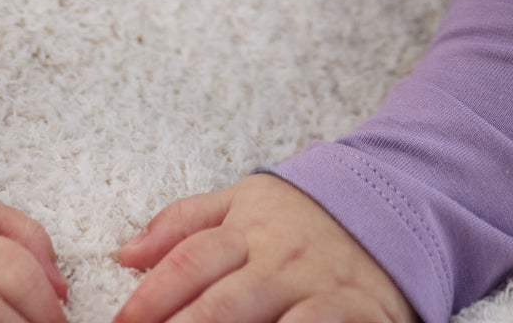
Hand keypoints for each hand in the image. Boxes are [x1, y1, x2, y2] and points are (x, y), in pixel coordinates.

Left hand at [110, 173, 417, 322]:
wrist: (386, 209)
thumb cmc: (299, 217)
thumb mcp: (243, 201)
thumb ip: (183, 223)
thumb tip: (126, 254)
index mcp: (246, 226)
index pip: (188, 262)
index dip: (151, 298)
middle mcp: (277, 257)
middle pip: (219, 304)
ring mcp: (316, 287)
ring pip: (262, 322)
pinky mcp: (356, 313)